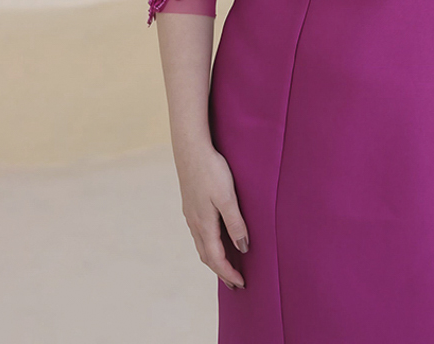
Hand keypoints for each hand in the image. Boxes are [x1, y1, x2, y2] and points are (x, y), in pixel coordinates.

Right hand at [175, 143, 249, 289]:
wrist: (190, 149)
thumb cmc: (212, 171)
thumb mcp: (228, 197)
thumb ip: (235, 223)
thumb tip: (242, 249)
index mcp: (204, 224)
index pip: (216, 258)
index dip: (228, 274)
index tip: (241, 284)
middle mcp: (194, 223)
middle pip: (206, 256)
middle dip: (220, 271)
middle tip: (235, 283)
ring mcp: (190, 214)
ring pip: (201, 245)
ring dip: (213, 259)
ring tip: (226, 266)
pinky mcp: (190, 205)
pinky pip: (199, 233)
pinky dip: (208, 244)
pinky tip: (214, 239)